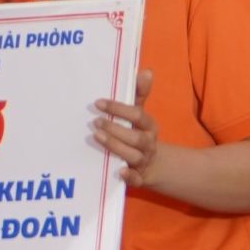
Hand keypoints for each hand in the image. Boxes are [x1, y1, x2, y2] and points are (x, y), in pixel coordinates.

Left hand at [93, 69, 158, 187]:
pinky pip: (137, 179)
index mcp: (149, 126)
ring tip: (97, 136)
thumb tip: (146, 71)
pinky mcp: (140, 177)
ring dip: (116, 146)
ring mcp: (144, 161)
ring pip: (134, 155)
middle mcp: (148, 143)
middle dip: (115, 129)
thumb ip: (139, 94)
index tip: (98, 103)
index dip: (119, 109)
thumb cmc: (138, 133)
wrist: (153, 165)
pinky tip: (120, 171)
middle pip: (136, 137)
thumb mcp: (139, 115)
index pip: (138, 115)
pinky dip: (130, 176)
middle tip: (95, 121)